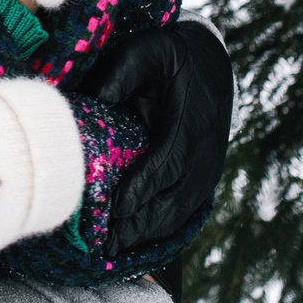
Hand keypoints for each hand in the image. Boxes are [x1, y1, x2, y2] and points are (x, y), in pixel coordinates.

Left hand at [70, 13, 233, 256]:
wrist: (210, 64)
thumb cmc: (170, 57)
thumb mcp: (147, 51)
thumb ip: (121, 73)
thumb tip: (92, 99)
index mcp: (191, 121)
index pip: (168, 162)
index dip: (143, 188)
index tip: (116, 208)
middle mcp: (205, 152)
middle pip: (174, 198)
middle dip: (140, 224)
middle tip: (106, 245)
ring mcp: (208, 169)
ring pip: (181, 211)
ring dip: (149, 234)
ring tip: (115, 251)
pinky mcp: (205, 178)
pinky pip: (186, 212)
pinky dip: (162, 230)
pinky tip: (136, 242)